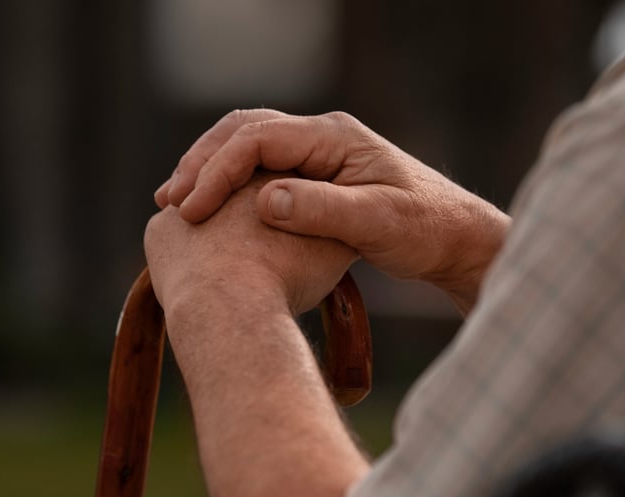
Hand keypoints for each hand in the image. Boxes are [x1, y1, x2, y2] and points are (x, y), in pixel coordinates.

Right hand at [155, 109, 509, 313]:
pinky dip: (231, 185)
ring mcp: (318, 155)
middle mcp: (322, 137)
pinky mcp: (318, 177)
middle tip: (170, 201)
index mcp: (334, 137)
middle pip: (244, 132)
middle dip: (202, 164)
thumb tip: (266, 200)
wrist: (454, 237)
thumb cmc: (425, 228)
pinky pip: (262, 170)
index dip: (218, 170)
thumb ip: (324, 210)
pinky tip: (214, 210)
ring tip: (178, 203)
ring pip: (248, 148)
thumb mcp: (379, 222)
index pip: (258, 138)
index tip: (192, 209)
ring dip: (211, 171)